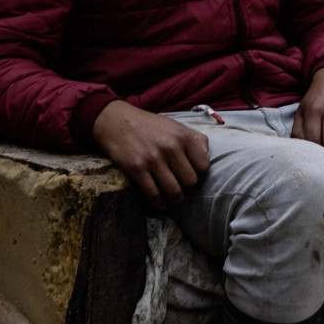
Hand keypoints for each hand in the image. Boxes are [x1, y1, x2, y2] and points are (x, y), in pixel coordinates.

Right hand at [90, 100, 211, 205]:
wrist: (116, 120)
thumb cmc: (148, 125)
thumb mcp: (175, 126)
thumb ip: (194, 140)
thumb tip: (207, 159)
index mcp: (183, 136)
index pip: (204, 166)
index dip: (200, 176)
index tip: (192, 178)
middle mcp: (171, 147)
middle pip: (190, 182)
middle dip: (188, 190)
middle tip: (182, 191)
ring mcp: (153, 159)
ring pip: (174, 191)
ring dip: (174, 200)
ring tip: (173, 200)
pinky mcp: (137, 169)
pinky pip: (153, 194)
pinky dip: (158, 203)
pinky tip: (159, 203)